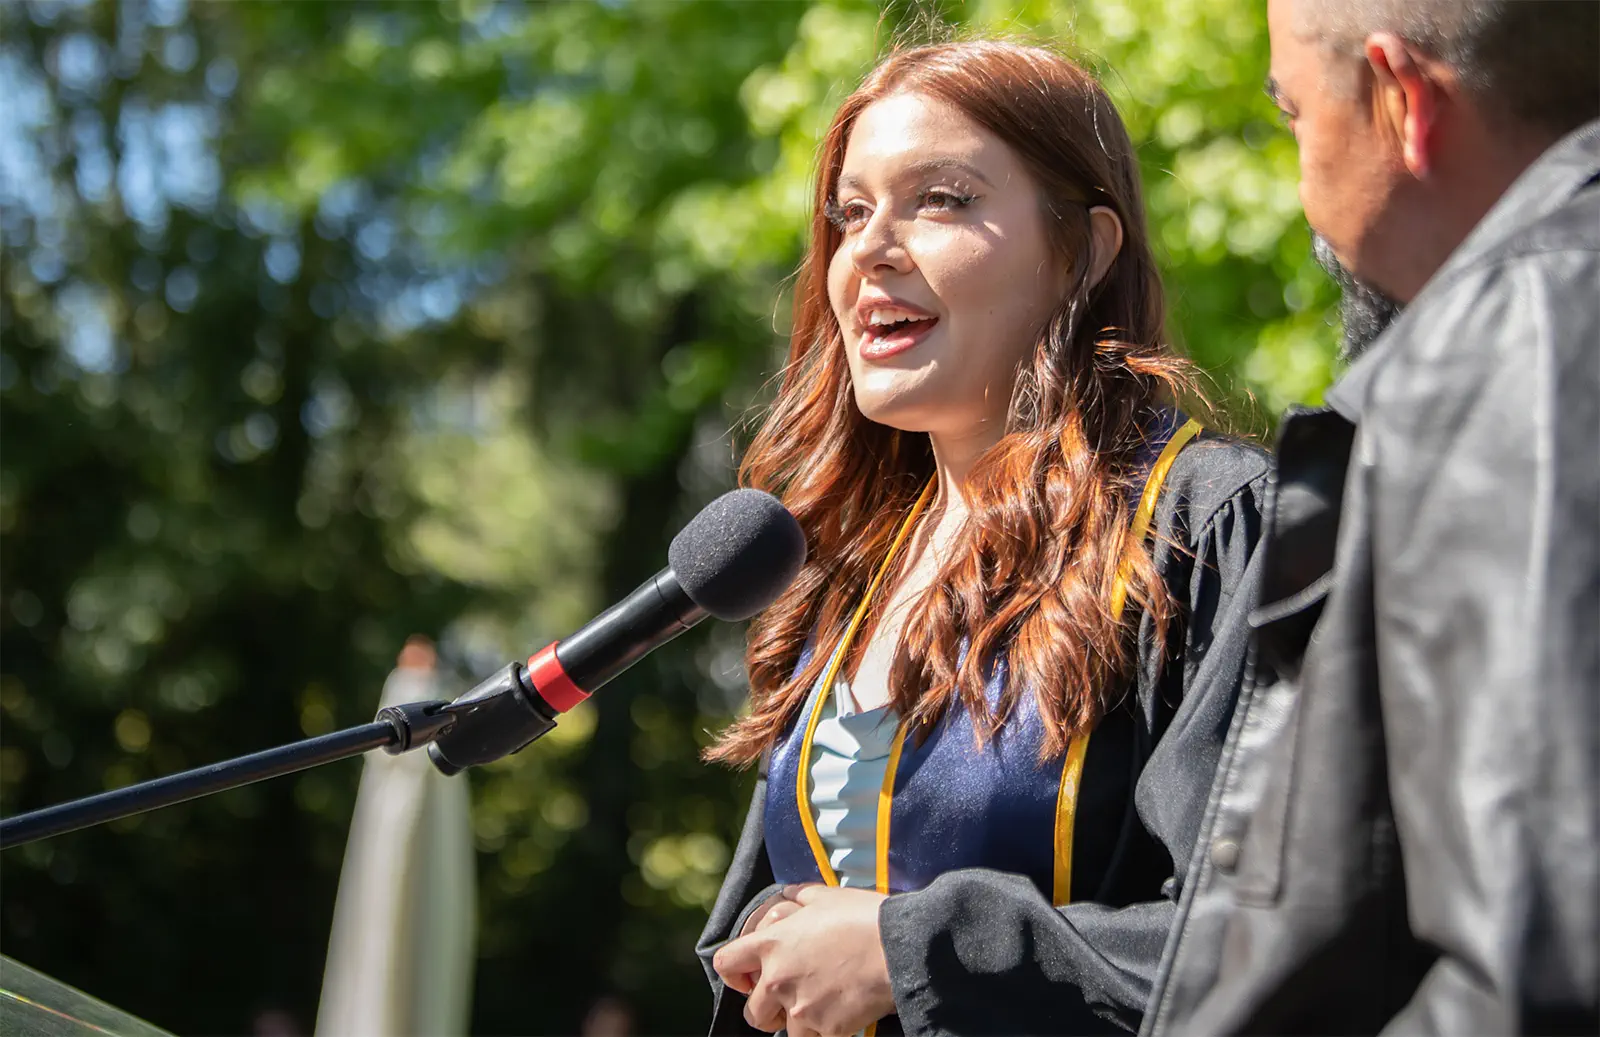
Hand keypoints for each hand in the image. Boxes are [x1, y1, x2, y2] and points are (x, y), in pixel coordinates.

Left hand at [712, 884, 894, 1036]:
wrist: (898, 947)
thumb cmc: (863, 917)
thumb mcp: (826, 897)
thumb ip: (800, 898)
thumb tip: (790, 894)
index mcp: (772, 944)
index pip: (726, 964)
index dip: (734, 973)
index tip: (749, 977)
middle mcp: (778, 979)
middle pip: (752, 1013)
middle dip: (767, 1011)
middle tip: (787, 1003)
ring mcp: (801, 1007)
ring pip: (786, 1032)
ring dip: (800, 1024)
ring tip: (820, 1008)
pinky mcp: (826, 1028)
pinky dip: (827, 1031)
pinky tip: (842, 1014)